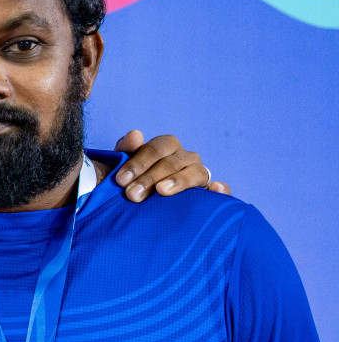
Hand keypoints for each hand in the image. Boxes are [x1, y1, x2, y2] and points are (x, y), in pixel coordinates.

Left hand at [112, 130, 231, 202]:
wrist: (143, 206)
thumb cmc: (132, 184)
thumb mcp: (124, 170)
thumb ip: (125, 152)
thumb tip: (134, 134)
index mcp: (165, 147)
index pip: (156, 148)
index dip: (138, 162)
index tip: (120, 180)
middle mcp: (185, 157)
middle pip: (171, 162)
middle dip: (149, 177)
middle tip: (131, 195)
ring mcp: (199, 174)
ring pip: (195, 173)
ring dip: (178, 181)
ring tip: (162, 191)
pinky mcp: (210, 193)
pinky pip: (221, 190)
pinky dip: (221, 189)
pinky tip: (215, 189)